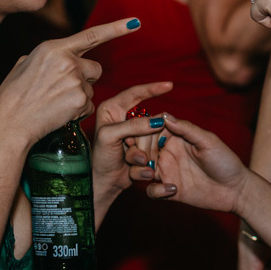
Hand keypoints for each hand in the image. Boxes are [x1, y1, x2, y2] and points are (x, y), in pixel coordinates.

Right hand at [0, 17, 140, 144]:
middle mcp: (68, 61)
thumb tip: (53, 57)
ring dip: (79, 96)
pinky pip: (89, 106)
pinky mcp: (81, 100)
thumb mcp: (22, 66)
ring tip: (54, 104)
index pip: (91, 35)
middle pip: (95, 69)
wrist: (11, 124)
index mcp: (53, 48)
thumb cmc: (12, 97)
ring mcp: (76, 81)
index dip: (117, 28)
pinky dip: (78, 111)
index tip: (136, 22)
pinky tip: (59, 114)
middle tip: (62, 91)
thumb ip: (43, 57)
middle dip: (85, 79)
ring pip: (91, 89)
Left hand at [92, 81, 174, 205]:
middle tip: (128, 148)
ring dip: (141, 154)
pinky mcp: (142, 149)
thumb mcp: (110, 137)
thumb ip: (133, 126)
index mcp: (112, 109)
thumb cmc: (100, 158)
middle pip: (148, 121)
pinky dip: (142, 164)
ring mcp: (134, 135)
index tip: (169, 85)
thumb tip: (158, 120)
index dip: (152, 88)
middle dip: (142, 139)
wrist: (103, 183)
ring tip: (128, 162)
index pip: (134, 93)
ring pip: (152, 138)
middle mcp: (123, 119)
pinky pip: (152, 153)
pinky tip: (131, 170)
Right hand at [144, 115, 249, 210]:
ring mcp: (167, 172)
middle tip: (144, 159)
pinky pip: (151, 190)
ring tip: (152, 174)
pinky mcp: (169, 190)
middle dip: (137, 153)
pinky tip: (172, 189)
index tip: (136, 136)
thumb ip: (186, 129)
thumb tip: (163, 116)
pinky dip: (155, 191)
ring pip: (140, 169)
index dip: (142, 131)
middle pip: (141, 149)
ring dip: (140, 171)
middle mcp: (167, 152)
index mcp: (176, 137)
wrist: (236, 190)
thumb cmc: (225, 161)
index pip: (151, 129)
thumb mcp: (207, 141)